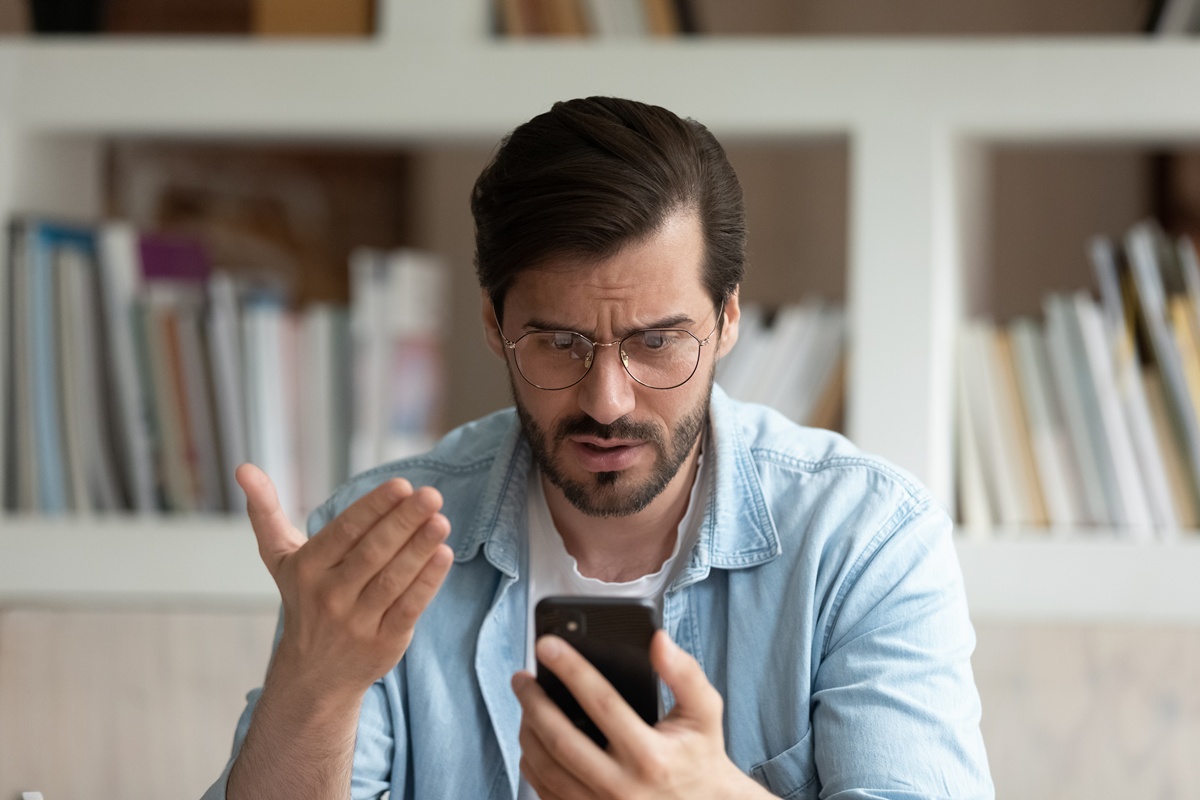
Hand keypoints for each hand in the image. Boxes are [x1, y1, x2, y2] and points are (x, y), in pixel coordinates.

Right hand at [238, 463, 453, 703]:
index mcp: (307, 569)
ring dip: (420, 548)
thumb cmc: (304, 601)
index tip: (402, 485)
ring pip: (393, 579)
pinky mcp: (383, 643)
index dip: (374, 508)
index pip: (345, 532)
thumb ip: (266, 513)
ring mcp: (357, 622)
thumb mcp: (280, 559)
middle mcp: (330, 595)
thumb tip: (244, 468)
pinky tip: (444, 555)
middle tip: (431, 495)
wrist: (312, 677)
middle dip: (403, 521)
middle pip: (372, 552)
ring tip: (442, 521)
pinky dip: (427, 582)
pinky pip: (408, 608)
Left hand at [511, 631, 772, 799]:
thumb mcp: (704, 714)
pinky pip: (545, 791)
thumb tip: (658, 640)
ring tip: (526, 704)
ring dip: (527, 730)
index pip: (601, 702)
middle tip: (521, 678)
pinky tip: (532, 738)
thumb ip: (684, 674)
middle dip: (533, 702)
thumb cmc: (699, 757)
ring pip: (545, 767)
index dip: (570, 668)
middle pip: (559, 738)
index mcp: (651, 757)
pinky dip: (531, 762)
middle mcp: (622, 787)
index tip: (547, 644)